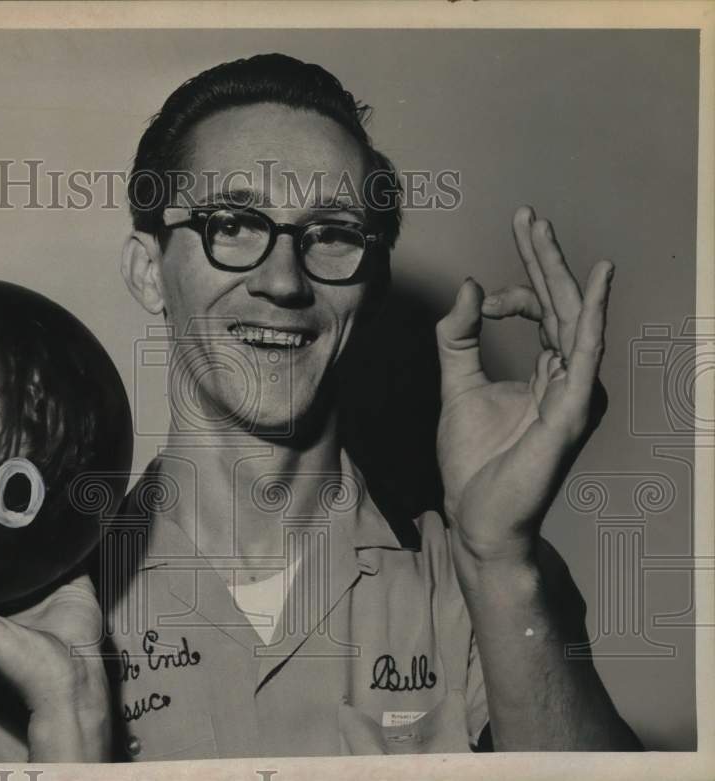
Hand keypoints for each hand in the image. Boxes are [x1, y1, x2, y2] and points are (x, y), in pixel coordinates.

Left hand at [434, 206, 611, 565]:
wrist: (475, 514)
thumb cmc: (474, 460)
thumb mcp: (457, 385)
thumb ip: (459, 339)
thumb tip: (470, 286)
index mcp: (544, 372)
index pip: (540, 312)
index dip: (515, 290)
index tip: (482, 297)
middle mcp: (565, 377)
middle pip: (559, 305)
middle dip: (542, 259)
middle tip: (527, 216)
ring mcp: (572, 392)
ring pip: (572, 319)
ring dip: (558, 272)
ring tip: (541, 230)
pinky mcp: (571, 410)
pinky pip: (585, 353)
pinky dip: (592, 314)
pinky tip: (595, 280)